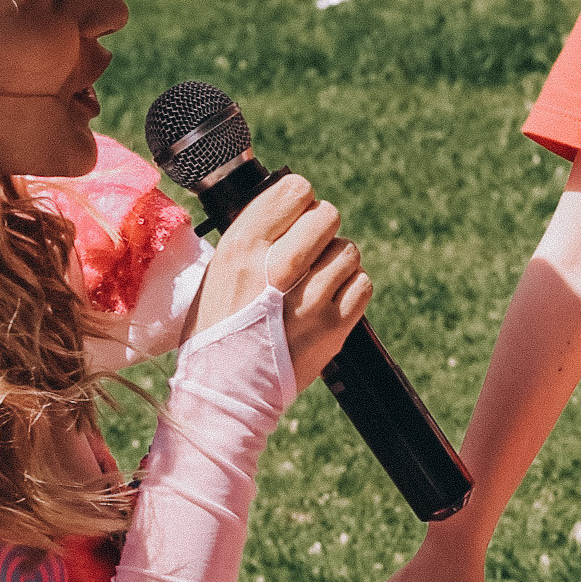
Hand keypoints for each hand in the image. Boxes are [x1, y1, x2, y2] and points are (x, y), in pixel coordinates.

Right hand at [193, 170, 370, 392]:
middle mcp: (278, 267)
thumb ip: (257, 237)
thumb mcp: (219, 270)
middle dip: (322, 230)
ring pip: (348, 250)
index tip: (296, 217)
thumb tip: (295, 207)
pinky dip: (351, 289)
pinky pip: (362, 284)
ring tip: (314, 283)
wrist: (223, 390)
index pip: (295, 191)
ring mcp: (309, 298)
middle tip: (309, 251)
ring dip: (336, 263)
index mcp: (243, 247)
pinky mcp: (333, 327)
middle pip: (328, 216)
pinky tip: (328, 301)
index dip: (300, 202)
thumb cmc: (218, 328)